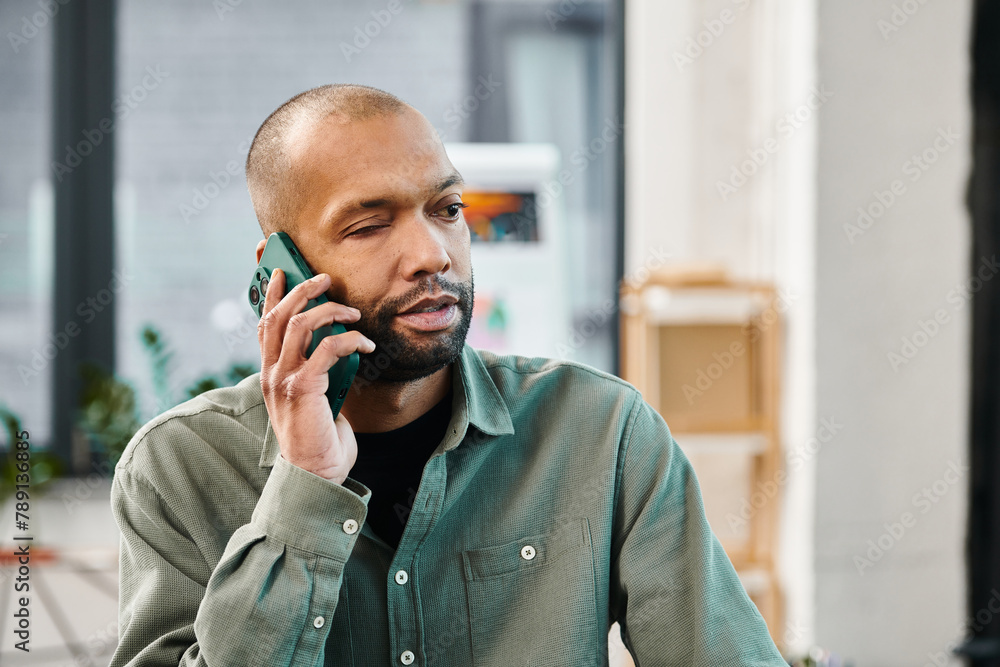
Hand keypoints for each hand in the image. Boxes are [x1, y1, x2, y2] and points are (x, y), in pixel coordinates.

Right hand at [257, 268, 375, 482]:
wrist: (314, 474)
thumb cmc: (318, 436)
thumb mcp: (311, 396)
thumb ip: (314, 370)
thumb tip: (335, 343)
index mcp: (270, 372)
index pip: (264, 324)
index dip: (270, 294)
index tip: (279, 271)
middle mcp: (271, 372)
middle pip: (279, 316)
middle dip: (301, 290)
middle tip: (324, 278)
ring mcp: (284, 380)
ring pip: (300, 325)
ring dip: (330, 311)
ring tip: (352, 311)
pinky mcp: (303, 389)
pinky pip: (327, 348)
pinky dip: (350, 339)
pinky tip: (366, 343)